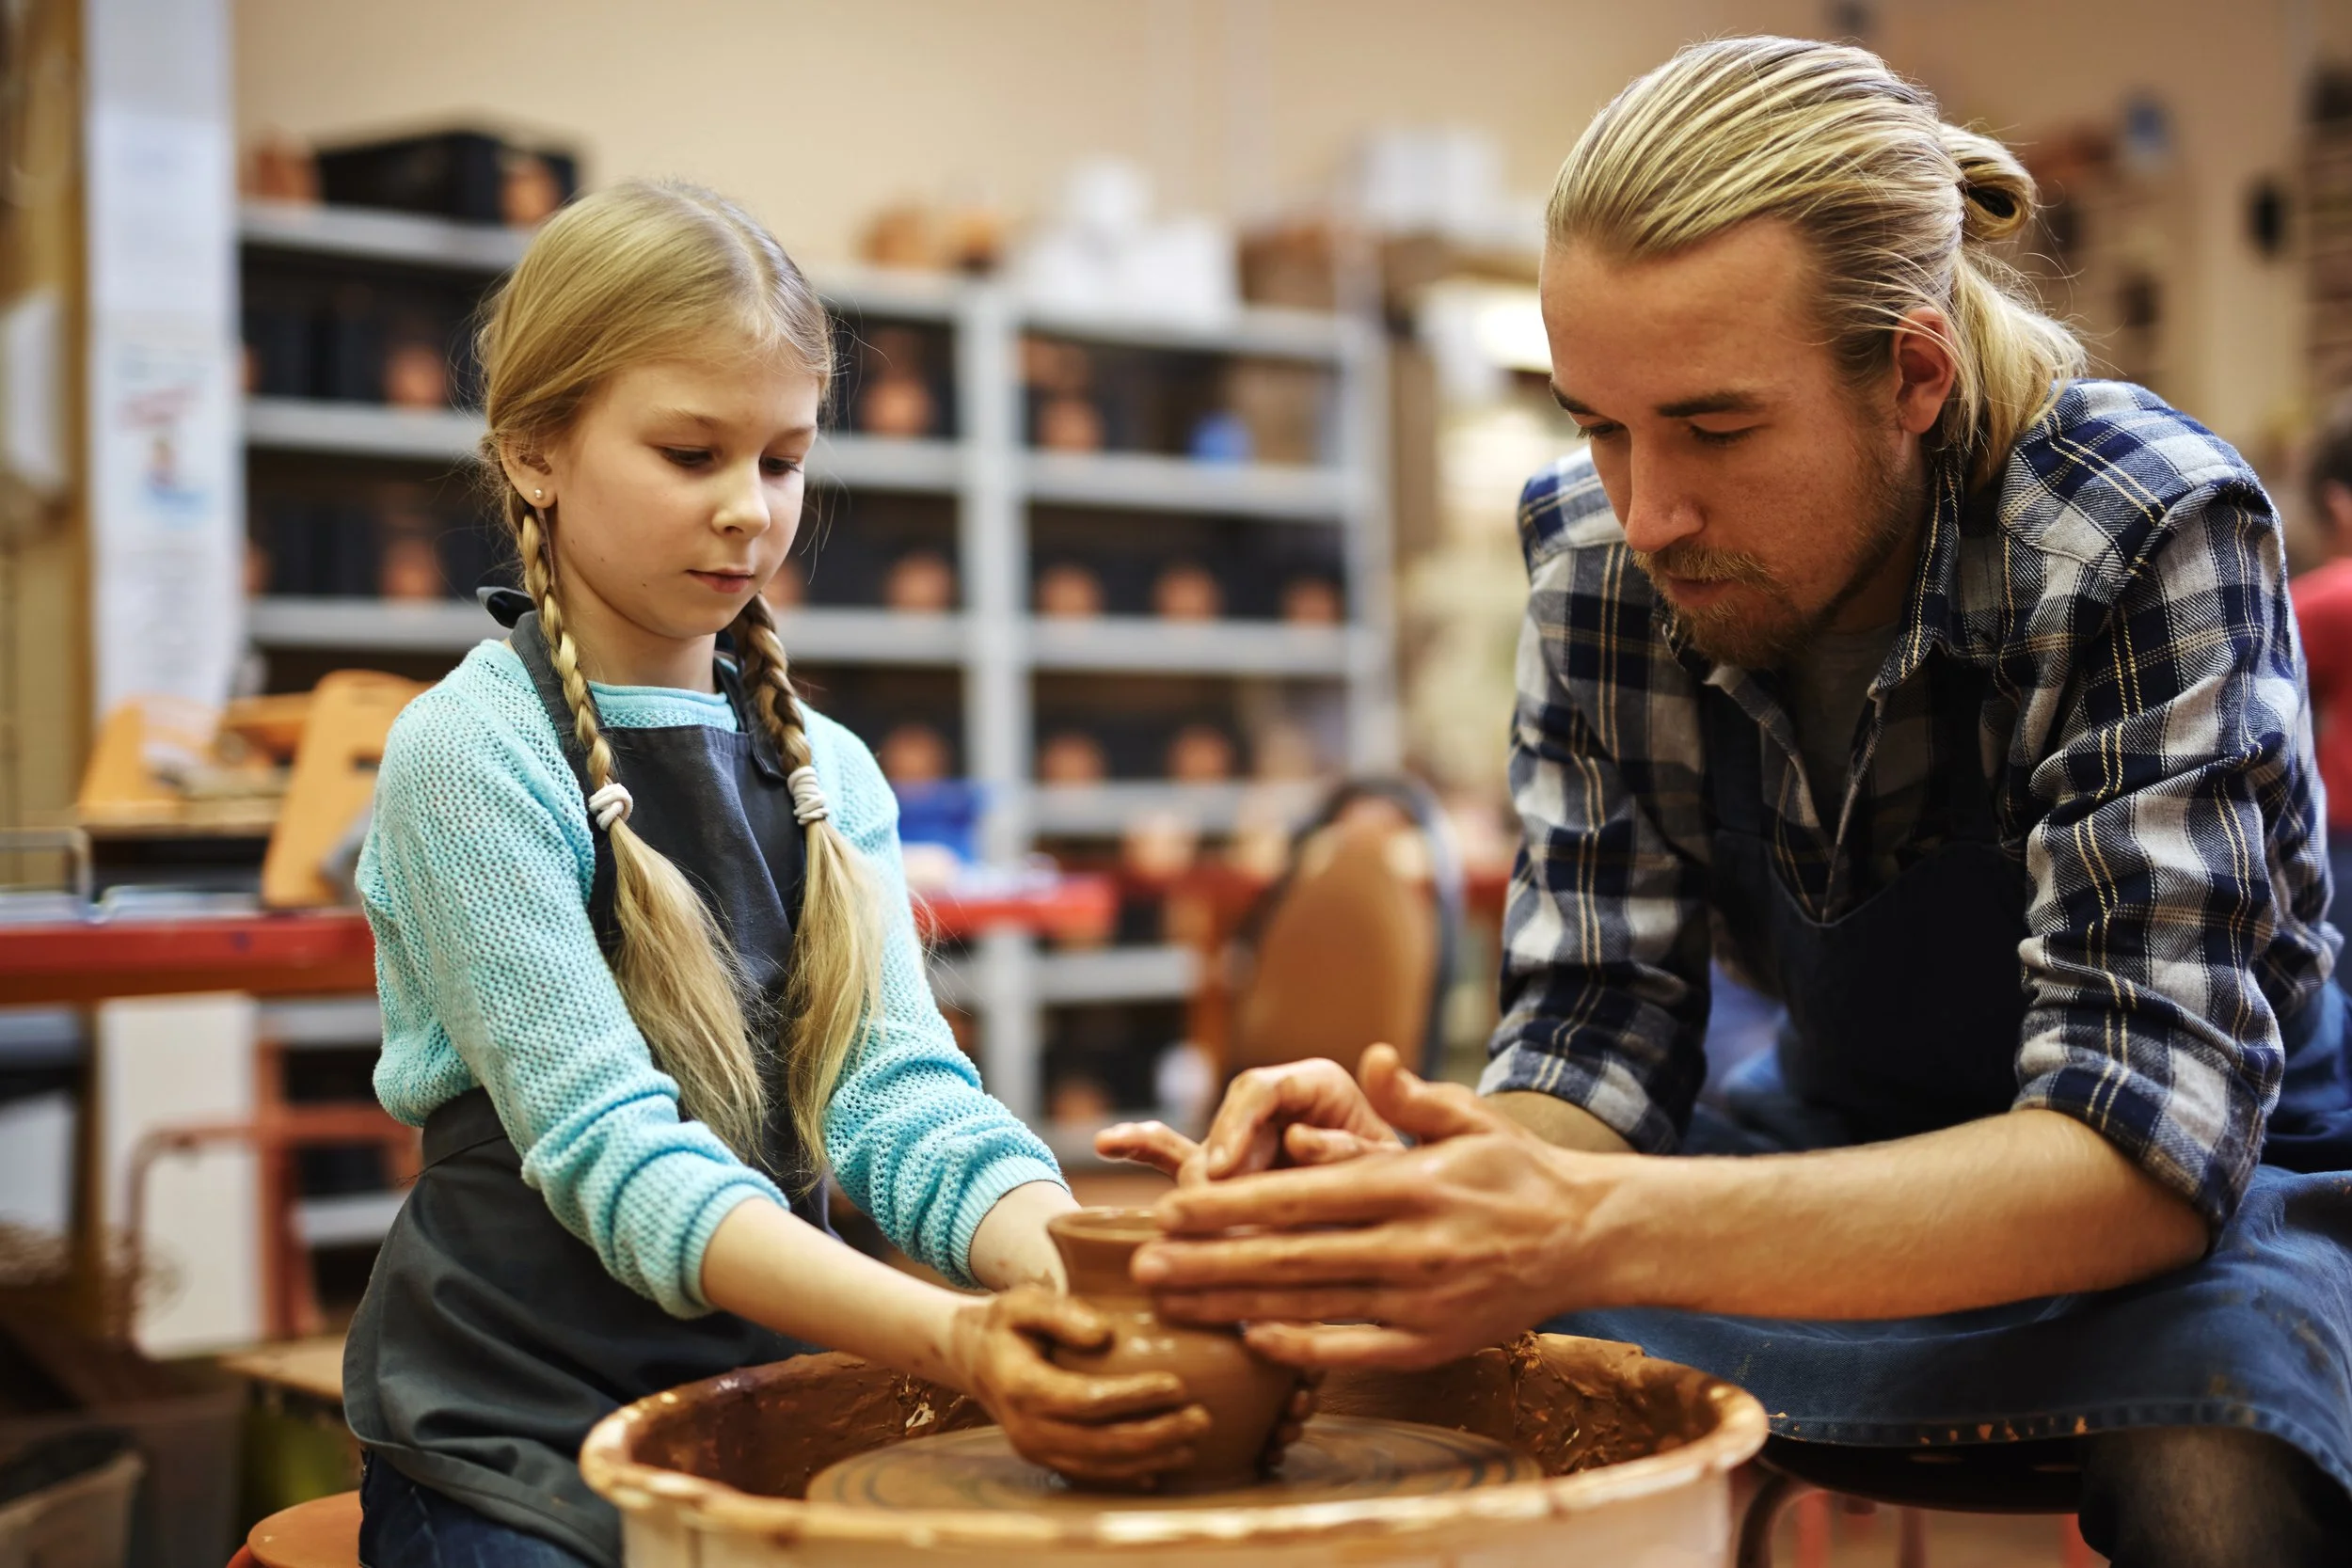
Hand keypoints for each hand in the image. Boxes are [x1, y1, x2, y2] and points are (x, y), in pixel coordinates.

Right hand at [947, 1288, 1209, 1486]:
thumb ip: (1061, 1312)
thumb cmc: (1007, 1323)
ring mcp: (1036, 1451)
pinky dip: (1130, 1475)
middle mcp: (1027, 1430)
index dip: (1133, 1397)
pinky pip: (1092, 1476)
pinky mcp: (1047, 1461)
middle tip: (1201, 1418)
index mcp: (1022, 1388)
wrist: (973, 1359)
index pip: (1086, 1400)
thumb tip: (1103, 1334)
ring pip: (1101, 1466)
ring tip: (1193, 1441)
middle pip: (1100, 1443)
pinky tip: (1163, 1467)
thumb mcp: (1023, 1302)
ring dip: (1151, 1458)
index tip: (1177, 1384)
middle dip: (1156, 1435)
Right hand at [1101, 1043, 1437, 1184]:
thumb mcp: (1402, 1159)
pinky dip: (1145, 1146)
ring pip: (1199, 1150)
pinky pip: (1180, 1155)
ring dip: (1185, 1185)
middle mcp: (1277, 1106)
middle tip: (1197, 1217)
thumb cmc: (1423, 1182)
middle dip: (1210, 1175)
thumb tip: (1302, 1139)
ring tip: (1168, 1216)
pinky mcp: (1232, 1173)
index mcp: (1318, 1085)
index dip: (1233, 1126)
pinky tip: (1110, 1143)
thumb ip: (1351, 1147)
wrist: (1428, 1215)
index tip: (1220, 1168)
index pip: (1258, 1089)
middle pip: (1223, 1130)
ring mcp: (1250, 1139)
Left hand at [1131, 1054, 1587, 1371]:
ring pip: (1308, 1306)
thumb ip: (1412, 1095)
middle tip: (1142, 1262)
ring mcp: (1418, 1301)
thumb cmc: (1517, 1171)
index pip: (1301, 1197)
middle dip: (1209, 1261)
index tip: (1172, 1206)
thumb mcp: (1470, 1117)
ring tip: (1171, 1302)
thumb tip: (1373, 1058)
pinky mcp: (1429, 1343)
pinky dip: (1298, 1347)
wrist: (1589, 1237)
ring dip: (1232, 1305)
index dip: (1232, 1206)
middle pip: (1290, 1257)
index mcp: (1409, 1185)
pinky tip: (1248, 1339)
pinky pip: (1351, 1349)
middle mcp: (1409, 1247)